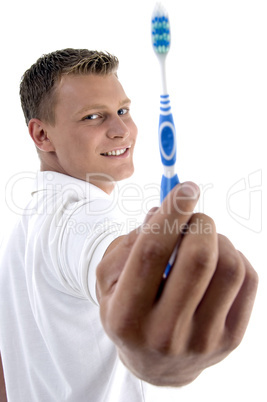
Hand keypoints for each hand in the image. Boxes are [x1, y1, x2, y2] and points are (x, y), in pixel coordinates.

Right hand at [96, 182, 257, 385]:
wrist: (155, 364)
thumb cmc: (128, 311)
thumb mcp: (109, 281)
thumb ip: (127, 244)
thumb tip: (162, 212)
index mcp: (127, 316)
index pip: (152, 252)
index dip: (171, 212)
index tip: (186, 187)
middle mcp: (165, 333)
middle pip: (198, 257)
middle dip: (199, 222)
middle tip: (193, 218)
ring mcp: (203, 340)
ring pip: (230, 266)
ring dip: (219, 239)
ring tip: (203, 242)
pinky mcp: (232, 340)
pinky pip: (248, 280)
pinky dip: (235, 256)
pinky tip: (217, 261)